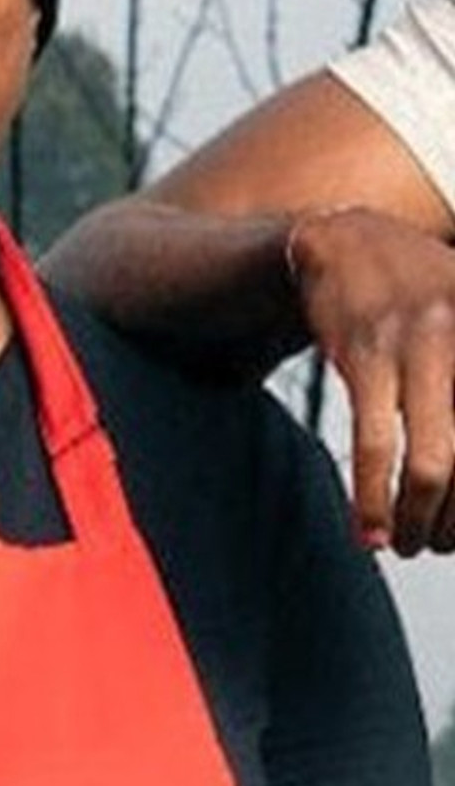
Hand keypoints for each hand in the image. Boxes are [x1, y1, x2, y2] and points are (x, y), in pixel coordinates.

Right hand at [287, 207, 454, 553]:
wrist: (345, 241)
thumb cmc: (422, 303)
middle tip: (440, 544)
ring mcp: (425, 342)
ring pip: (432, 465)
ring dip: (418, 521)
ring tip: (407, 543)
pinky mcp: (368, 353)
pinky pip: (375, 445)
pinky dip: (372, 500)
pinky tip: (370, 530)